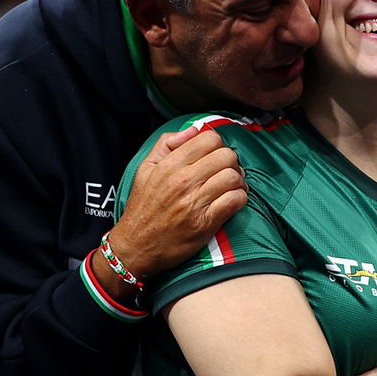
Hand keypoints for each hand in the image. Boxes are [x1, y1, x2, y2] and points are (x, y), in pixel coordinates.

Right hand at [109, 127, 246, 278]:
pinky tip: (233, 200)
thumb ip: (166, 144)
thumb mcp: (145, 169)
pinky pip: (235, 201)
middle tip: (226, 170)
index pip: (209, 139)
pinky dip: (240, 198)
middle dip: (231, 161)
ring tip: (231, 186)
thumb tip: (192, 130)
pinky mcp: (205, 223)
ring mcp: (195, 203)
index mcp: (170, 166)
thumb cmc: (143, 207)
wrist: (136, 245)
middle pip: (226, 156)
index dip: (217, 144)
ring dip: (238, 181)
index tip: (215, 155)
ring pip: (233, 177)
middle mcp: (183, 182)